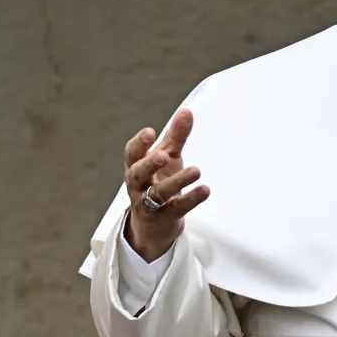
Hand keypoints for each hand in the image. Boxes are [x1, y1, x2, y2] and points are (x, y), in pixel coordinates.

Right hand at [123, 108, 209, 261]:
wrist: (155, 225)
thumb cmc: (159, 182)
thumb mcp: (169, 158)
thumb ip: (176, 136)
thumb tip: (186, 111)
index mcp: (136, 167)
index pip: (131, 154)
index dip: (139, 144)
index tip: (150, 132)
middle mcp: (138, 185)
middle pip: (137, 174)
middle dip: (149, 164)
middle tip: (164, 155)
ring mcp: (148, 204)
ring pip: (158, 193)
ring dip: (177, 181)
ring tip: (196, 170)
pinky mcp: (163, 219)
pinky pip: (176, 209)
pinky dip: (191, 199)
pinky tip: (205, 190)